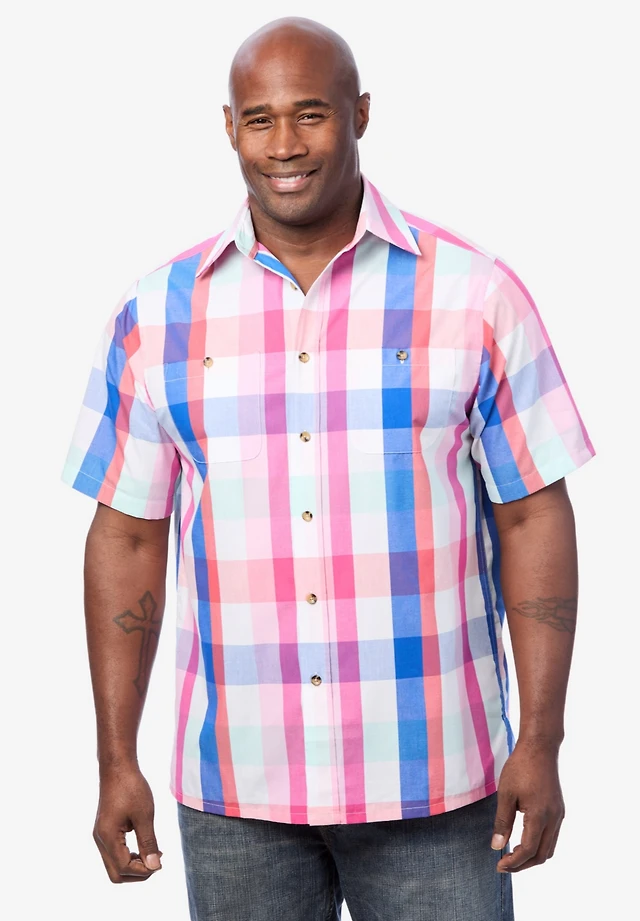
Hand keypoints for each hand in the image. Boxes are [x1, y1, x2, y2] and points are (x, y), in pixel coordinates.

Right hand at [93, 764, 163, 882]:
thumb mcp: (144, 815)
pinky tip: (144, 845)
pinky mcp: (105, 829)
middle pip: (116, 873)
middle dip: (137, 873)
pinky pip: (115, 852)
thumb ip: (148, 842)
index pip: (124, 868)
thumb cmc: (131, 787)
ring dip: (133, 865)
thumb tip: (154, 866)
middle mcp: (100, 840)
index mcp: (108, 837)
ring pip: (114, 864)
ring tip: (153, 854)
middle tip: (156, 861)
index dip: (143, 870)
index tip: (161, 861)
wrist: (117, 767)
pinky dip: (129, 855)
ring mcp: (101, 835)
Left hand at [491, 739, 564, 872]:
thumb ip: (502, 822)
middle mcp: (554, 818)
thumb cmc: (520, 767)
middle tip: (504, 865)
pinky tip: (524, 840)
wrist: (540, 748)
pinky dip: (540, 845)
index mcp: (540, 815)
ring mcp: (559, 814)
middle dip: (523, 864)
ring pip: (550, 848)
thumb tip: (497, 846)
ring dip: (533, 856)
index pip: (529, 850)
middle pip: (542, 855)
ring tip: (513, 856)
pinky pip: (552, 836)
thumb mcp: (506, 794)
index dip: (514, 862)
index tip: (499, 865)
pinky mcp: (559, 809)